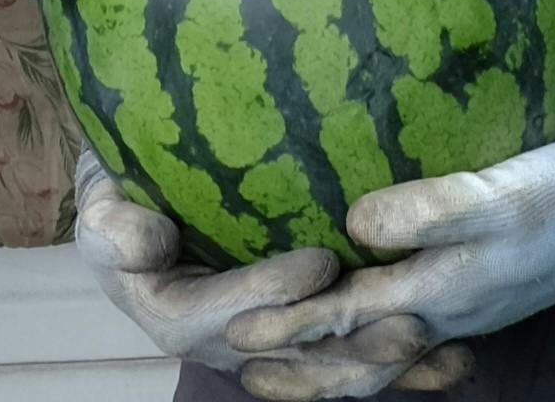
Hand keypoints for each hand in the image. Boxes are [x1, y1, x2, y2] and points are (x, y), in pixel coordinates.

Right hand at [73, 156, 469, 397]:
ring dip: (382, 362)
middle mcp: (226, 342)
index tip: (321, 262)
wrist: (142, 192)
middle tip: (405, 323)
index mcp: (175, 315)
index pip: (225, 315)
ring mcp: (269, 342)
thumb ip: (113, 225)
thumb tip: (140, 245)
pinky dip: (401, 365)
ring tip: (437, 342)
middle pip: (290, 356)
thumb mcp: (101, 198)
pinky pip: (351, 354)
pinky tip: (452, 357)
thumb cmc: (121, 189)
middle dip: (347, 346)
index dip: (270, 294)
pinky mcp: (303, 332)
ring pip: (328, 365)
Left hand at [225, 141, 554, 378]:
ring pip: (380, 358)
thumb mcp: (490, 193)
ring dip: (329, 368)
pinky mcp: (471, 298)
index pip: (346, 319)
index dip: (290, 326)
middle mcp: (442, 316)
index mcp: (438, 295)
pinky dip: (367, 349)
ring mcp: (459, 313)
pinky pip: (403, 341)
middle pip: (357, 362)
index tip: (237, 335)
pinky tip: (356, 334)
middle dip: (301, 373)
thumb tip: (353, 227)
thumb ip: (424, 210)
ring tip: (283, 365)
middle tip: (241, 373)